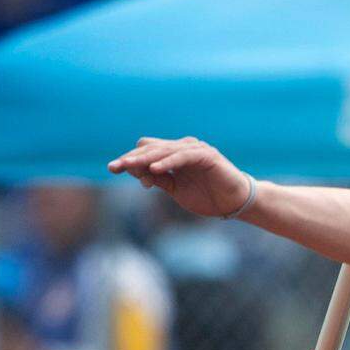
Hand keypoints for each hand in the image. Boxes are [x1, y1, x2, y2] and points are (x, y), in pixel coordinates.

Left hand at [108, 137, 250, 217]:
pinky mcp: (205, 155)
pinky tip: (154, 169)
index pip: (146, 151)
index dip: (130, 160)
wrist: (235, 203)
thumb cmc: (209, 197)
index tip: (114, 169)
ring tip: (129, 166)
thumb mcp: (177, 192)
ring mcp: (193, 149)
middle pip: (150, 147)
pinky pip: (182, 156)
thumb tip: (138, 175)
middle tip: (114, 166)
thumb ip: (160, 181)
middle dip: (131, 158)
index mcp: (173, 156)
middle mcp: (181, 148)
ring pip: (163, 150)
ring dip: (145, 159)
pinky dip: (168, 162)